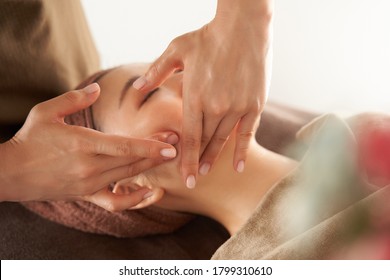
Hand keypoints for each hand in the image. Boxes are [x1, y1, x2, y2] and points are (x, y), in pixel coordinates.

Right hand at [0, 83, 176, 210]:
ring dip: (151, 168)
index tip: (172, 144)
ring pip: (128, 177)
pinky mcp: (86, 195)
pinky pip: (116, 201)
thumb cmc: (29, 139)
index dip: (150, 146)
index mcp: (82, 143)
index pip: (123, 146)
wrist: (10, 173)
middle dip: (158, 152)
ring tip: (169, 157)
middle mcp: (89, 167)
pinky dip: (135, 199)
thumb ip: (74, 100)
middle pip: (132, 161)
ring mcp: (89, 184)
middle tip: (180, 142)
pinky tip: (150, 191)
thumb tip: (98, 91)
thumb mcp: (46, 112)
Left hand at [133, 0, 272, 187]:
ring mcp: (237, 107)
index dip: (186, 160)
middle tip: (192, 180)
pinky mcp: (254, 104)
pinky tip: (237, 166)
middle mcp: (216, 107)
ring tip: (206, 173)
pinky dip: (242, 151)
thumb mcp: (176, 50)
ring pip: (223, 140)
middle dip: (197, 162)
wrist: (243, 26)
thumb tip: (137, 87)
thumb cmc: (207, 37)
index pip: (189, 137)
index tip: (184, 179)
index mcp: (195, 96)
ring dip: (214, 158)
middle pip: (205, 142)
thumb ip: (157, 72)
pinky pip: (247, 133)